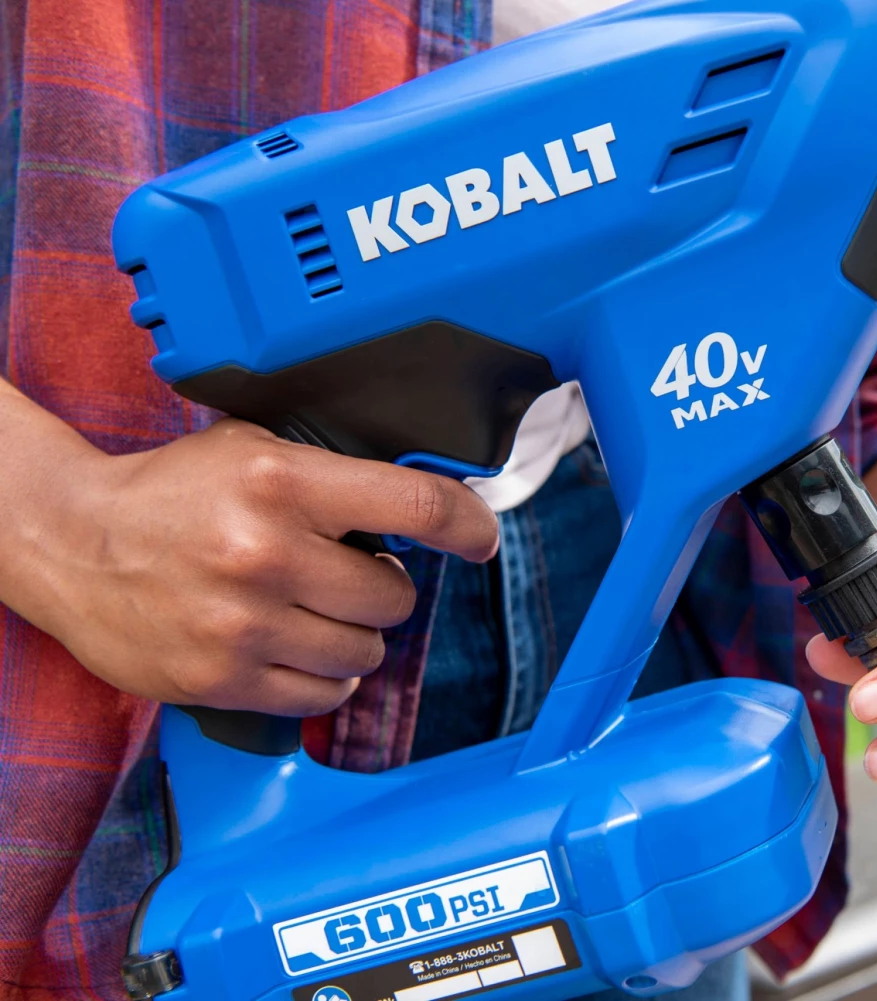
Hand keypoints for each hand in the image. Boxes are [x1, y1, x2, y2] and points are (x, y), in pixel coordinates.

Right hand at [5, 419, 497, 715]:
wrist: (70, 544)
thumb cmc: (173, 493)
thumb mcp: (256, 450)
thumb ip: (336, 473)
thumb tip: (432, 504)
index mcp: (282, 482)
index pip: (416, 505)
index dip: (467, 525)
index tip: (480, 538)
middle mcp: (266, 553)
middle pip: (394, 595)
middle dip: (383, 586)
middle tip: (348, 572)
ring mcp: (243, 624)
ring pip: (365, 652)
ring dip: (355, 635)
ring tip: (315, 610)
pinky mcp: (221, 679)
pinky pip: (321, 696)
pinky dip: (325, 678)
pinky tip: (299, 647)